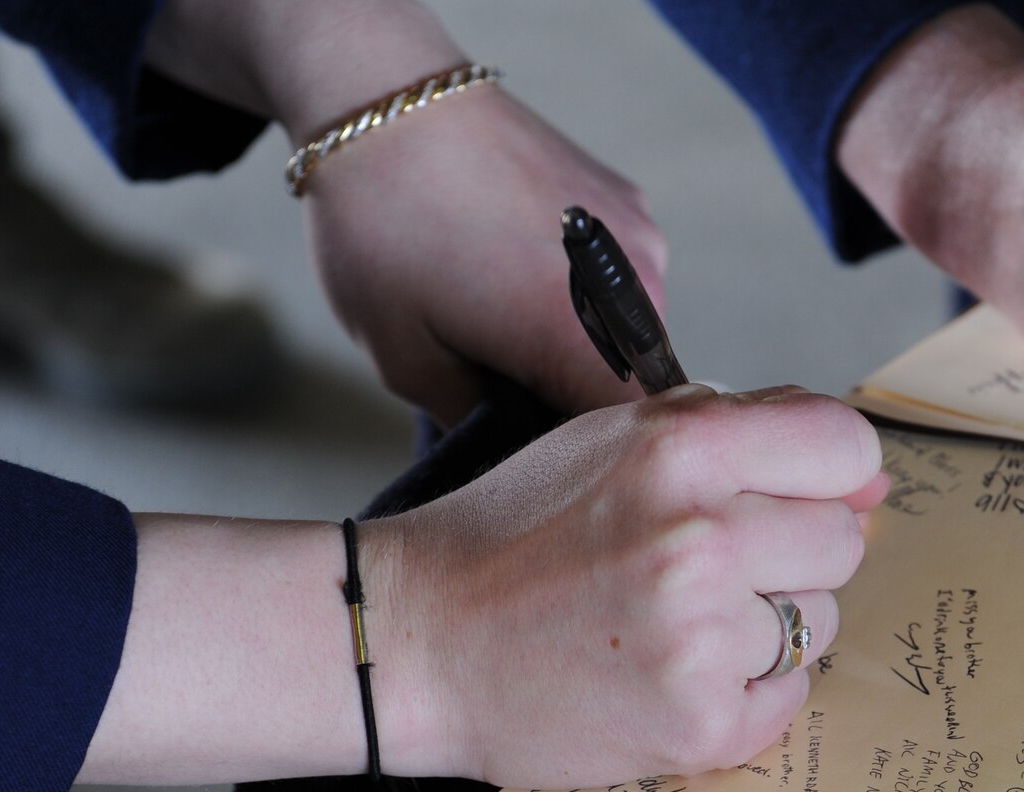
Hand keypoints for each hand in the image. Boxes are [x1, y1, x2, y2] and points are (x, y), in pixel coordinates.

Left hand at [143, 0, 665, 421]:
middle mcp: (634, 285)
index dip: (583, 464)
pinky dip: (585, 294)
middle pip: (633, 389)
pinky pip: (624, 281)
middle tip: (504, 392)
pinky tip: (520, 273)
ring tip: (506, 320)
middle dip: (577, 402)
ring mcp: (641, 238)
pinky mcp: (632, 204)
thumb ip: (475, 417)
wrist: (387, 95)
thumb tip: (512, 446)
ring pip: (630, 335)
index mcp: (578, 336)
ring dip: (583, 345)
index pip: (625, 440)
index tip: (534, 465)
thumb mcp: (403, 356)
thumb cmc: (382, 225)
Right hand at [373, 386, 886, 786]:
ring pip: (817, 624)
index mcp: (682, 450)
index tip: (795, 496)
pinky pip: (788, 697)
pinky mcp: (700, 727)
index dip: (829, 474)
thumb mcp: (615, 441)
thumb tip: (869, 474)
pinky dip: (742, 692)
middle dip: (787, 554)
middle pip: (841, 542)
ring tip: (668, 624)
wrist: (419, 642)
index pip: (846, 447)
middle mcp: (700, 538)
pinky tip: (667, 674)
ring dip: (762, 626)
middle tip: (701, 569)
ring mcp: (702, 640)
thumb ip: (743, 431)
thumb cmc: (515, 536)